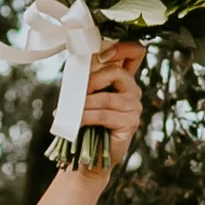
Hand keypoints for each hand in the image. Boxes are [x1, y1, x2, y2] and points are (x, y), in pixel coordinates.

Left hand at [74, 40, 147, 160]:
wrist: (90, 156)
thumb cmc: (86, 123)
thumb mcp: (86, 96)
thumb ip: (87, 80)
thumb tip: (76, 69)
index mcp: (124, 79)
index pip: (135, 52)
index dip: (122, 48)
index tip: (102, 57)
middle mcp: (133, 91)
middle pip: (116, 72)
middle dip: (92, 81)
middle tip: (76, 93)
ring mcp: (134, 107)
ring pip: (105, 97)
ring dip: (83, 105)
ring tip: (69, 113)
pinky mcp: (130, 123)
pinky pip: (103, 114)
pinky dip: (85, 117)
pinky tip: (75, 123)